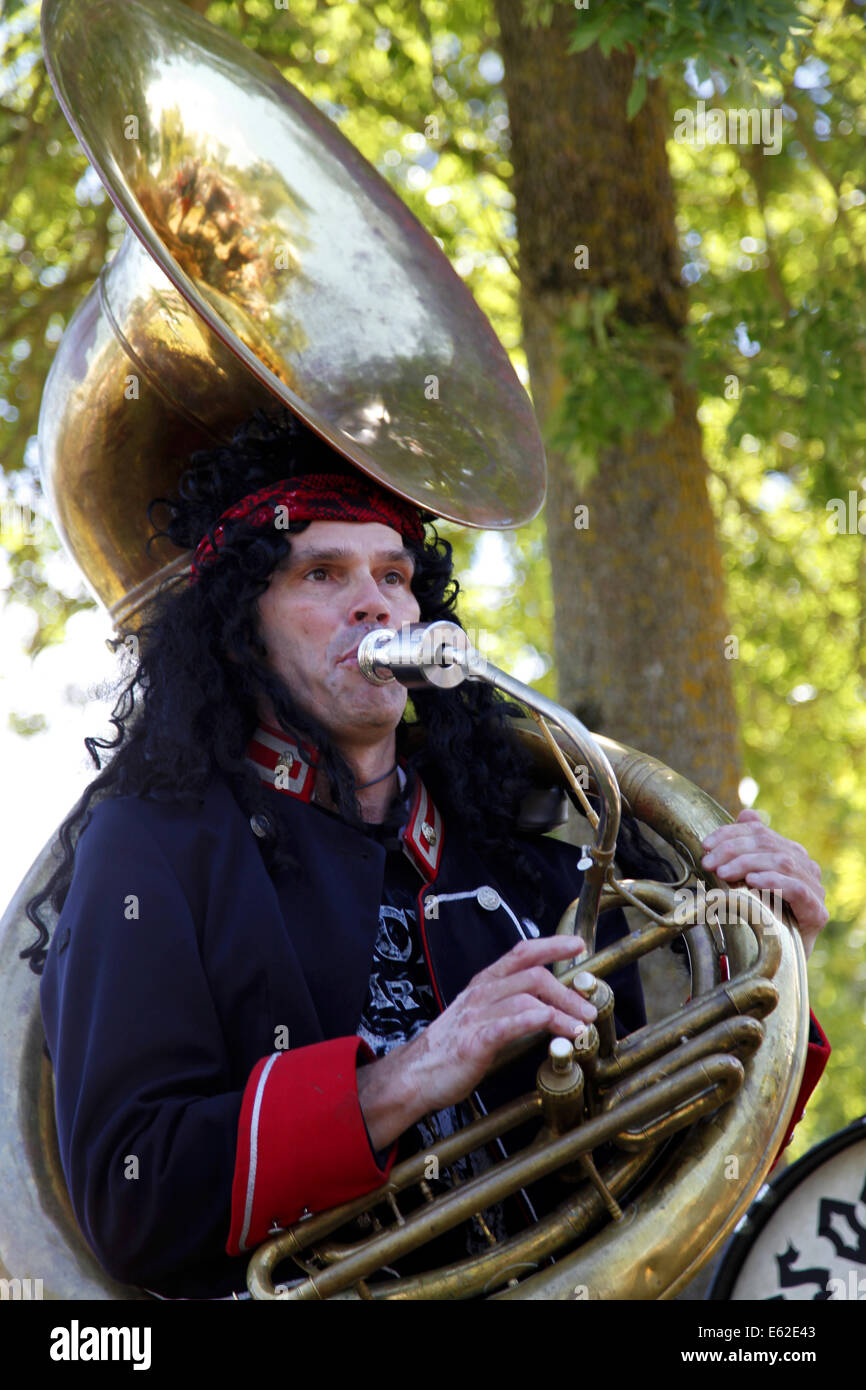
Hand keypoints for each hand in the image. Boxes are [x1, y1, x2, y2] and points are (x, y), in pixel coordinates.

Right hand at [357, 935, 595, 1149]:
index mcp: (484, 984)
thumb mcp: (482, 1015)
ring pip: (528, 999)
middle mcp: (482, 994)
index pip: (522, 953)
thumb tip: (549, 1005)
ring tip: (581, 1028)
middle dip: (568, 991)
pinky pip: (509, 1024)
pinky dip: (536, 1022)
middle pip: (534, 976)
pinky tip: (554, 1027)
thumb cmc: (451, 1046)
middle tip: (589, 1009)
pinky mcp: (475, 1041)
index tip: (578, 945)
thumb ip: (510, 1005)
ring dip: (561, 1011)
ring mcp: (477, 1016)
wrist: (415, 1074)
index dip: (552, 945)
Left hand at [700, 808, 827, 959]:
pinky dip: (774, 882)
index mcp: (789, 853)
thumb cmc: (760, 916)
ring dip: (748, 864)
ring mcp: (814, 889)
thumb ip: (747, 848)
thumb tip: (747, 813)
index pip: (760, 832)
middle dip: (734, 849)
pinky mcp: (816, 912)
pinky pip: (798, 890)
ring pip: (782, 862)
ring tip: (724, 872)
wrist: (778, 960)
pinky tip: (753, 882)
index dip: (731, 833)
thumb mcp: (746, 879)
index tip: (706, 844)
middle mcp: (805, 867)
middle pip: (769, 844)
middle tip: (709, 862)